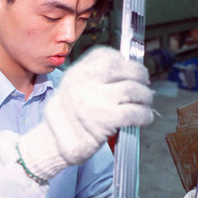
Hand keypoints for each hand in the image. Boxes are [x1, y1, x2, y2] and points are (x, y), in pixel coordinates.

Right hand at [17, 46, 154, 179]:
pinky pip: (134, 112)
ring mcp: (94, 100)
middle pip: (124, 69)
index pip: (107, 55)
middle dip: (140, 76)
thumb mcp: (74, 86)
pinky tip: (145, 118)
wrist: (52, 142)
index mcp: (78, 71)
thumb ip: (97, 77)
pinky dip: (145, 115)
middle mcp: (85, 81)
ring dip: (145, 97)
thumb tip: (132, 73)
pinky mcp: (104, 120)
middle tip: (144, 85)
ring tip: (145, 103)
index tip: (132, 72)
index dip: (125, 62)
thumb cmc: (70, 115)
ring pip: (133, 90)